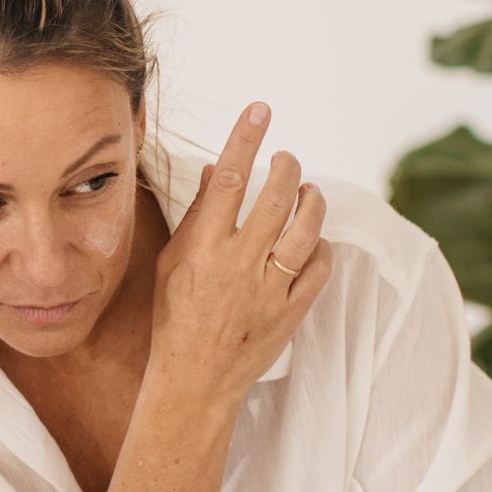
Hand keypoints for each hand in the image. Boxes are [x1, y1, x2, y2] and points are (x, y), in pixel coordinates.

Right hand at [147, 104, 330, 412]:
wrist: (194, 381)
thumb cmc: (175, 318)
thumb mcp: (171, 264)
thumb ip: (197, 217)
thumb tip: (219, 171)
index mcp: (202, 250)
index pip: (229, 181)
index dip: (245, 140)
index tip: (260, 111)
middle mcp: (237, 265)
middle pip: (275, 198)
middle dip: (287, 167)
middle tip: (287, 159)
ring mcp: (268, 290)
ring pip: (306, 230)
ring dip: (312, 201)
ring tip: (307, 192)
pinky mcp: (291, 312)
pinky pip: (319, 268)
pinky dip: (321, 247)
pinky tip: (312, 241)